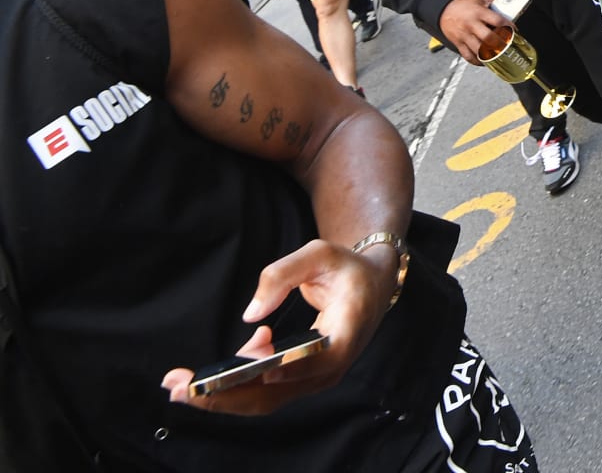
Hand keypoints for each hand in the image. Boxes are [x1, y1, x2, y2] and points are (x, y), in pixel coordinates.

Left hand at [162, 238, 394, 415]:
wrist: (371, 287)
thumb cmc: (346, 269)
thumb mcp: (320, 254)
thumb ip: (283, 274)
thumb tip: (250, 314)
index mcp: (346, 332)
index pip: (317, 360)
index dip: (286, 368)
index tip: (254, 369)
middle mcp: (332, 366)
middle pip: (276, 393)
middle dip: (223, 395)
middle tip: (178, 388)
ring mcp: (316, 378)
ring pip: (264, 399)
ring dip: (219, 396)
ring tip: (178, 384)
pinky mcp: (302, 381)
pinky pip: (265, 392)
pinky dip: (236, 383)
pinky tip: (239, 354)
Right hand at [439, 0, 507, 62]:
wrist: (443, 11)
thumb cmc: (462, 6)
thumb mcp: (479, 0)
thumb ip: (493, 4)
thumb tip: (507, 9)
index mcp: (479, 13)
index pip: (497, 21)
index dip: (508, 26)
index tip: (514, 30)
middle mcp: (472, 25)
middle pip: (488, 38)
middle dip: (500, 44)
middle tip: (508, 46)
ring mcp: (465, 35)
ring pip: (478, 50)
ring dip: (490, 55)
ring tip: (498, 56)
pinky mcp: (459, 43)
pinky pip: (468, 56)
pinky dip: (477, 61)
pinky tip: (484, 62)